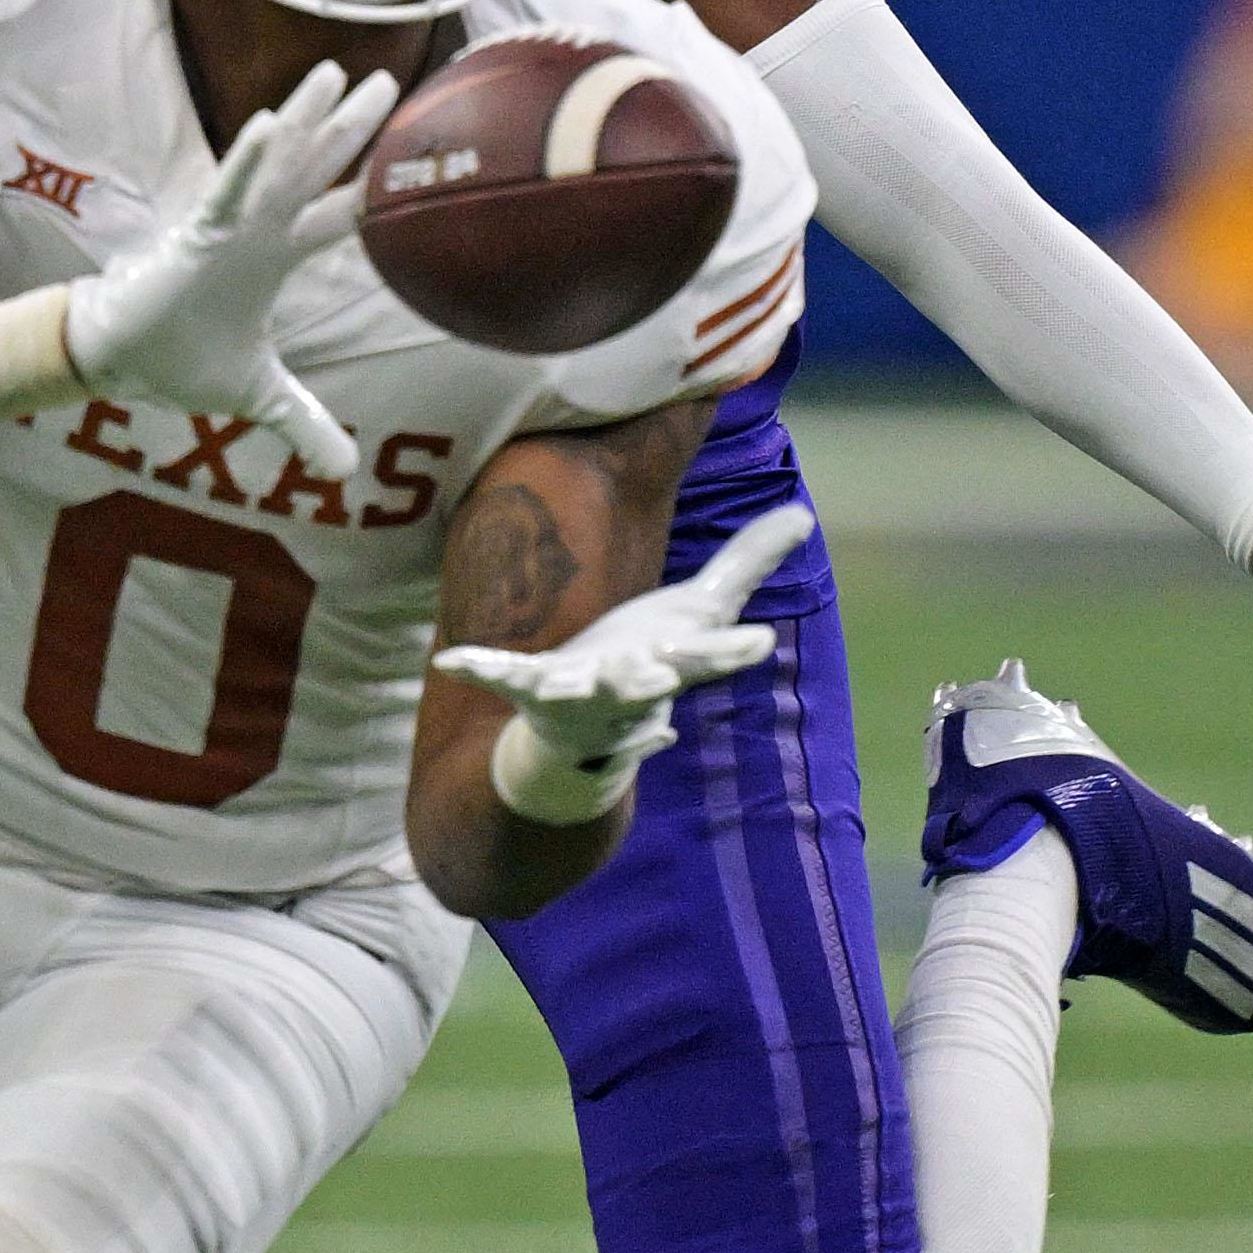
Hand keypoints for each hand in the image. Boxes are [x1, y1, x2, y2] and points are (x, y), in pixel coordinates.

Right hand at [62, 61, 395, 483]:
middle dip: (353, 126)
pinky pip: (227, 192)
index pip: (340, 211)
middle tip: (392, 77)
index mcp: (278, 255)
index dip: (376, 184)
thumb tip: (344, 474)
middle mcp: (261, 230)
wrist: (120, 361)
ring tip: (332, 72)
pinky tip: (269, 124)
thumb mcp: (259, 396)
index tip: (412, 151)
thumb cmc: (181, 360)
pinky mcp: (196, 236)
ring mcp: (231, 228)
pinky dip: (247, 161)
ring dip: (304, 120)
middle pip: (318, 169)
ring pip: (277, 163)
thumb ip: (303, 422)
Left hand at [434, 502, 810, 778]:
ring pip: (582, 691)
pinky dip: (480, 668)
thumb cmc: (650, 662)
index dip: (732, 651)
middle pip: (648, 682)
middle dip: (653, 679)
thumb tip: (803, 514)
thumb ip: (746, 564)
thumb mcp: (699, 611)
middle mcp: (630, 683)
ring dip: (578, 688)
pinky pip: (504, 678)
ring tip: (569, 684)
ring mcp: (579, 693)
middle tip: (661, 674)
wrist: (584, 737)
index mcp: (674, 662)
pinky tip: (449, 660)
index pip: (711, 657)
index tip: (758, 644)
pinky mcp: (532, 691)